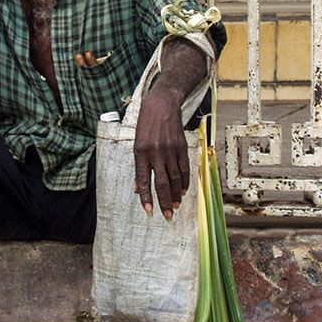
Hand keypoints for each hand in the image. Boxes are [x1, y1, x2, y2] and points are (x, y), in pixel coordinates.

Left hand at [133, 85, 189, 219]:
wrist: (162, 105)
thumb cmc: (145, 126)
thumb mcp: (136, 145)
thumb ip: (139, 168)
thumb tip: (138, 189)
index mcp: (141, 153)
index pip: (144, 181)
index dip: (146, 198)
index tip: (150, 212)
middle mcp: (156, 153)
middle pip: (162, 183)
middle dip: (164, 202)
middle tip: (167, 216)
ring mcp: (170, 150)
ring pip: (175, 178)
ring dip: (176, 195)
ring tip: (175, 206)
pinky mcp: (181, 147)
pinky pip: (184, 169)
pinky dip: (184, 181)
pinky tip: (183, 191)